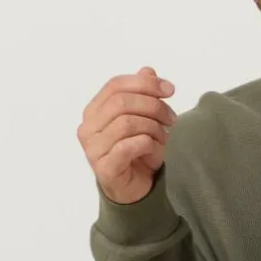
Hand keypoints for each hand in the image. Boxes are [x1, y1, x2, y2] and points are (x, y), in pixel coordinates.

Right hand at [78, 66, 177, 203]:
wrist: (134, 190)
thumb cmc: (136, 152)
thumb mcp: (143, 119)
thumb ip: (142, 94)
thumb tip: (148, 70)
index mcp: (94, 111)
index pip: (116, 85)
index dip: (145, 83)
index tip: (170, 90)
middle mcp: (88, 128)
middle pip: (122, 102)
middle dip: (154, 106)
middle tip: (172, 118)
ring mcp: (93, 149)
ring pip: (127, 123)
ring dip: (154, 128)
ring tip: (164, 137)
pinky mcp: (105, 168)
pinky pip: (130, 146)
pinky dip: (150, 145)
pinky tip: (155, 150)